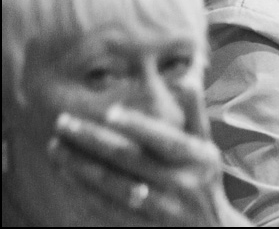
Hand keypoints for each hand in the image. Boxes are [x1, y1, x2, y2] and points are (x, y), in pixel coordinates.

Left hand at [47, 86, 250, 226]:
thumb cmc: (205, 178)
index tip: (110, 112)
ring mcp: (162, 207)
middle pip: (130, 159)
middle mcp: (180, 182)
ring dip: (81, 166)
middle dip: (94, 140)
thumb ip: (195, 112)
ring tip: (56, 147)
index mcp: (198, 158)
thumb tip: (187, 78)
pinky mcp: (144, 226)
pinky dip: (85, 191)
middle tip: (63, 122)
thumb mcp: (207, 145)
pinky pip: (107, 209)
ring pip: (113, 184)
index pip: (164, 139)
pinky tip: (67, 175)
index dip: (138, 126)